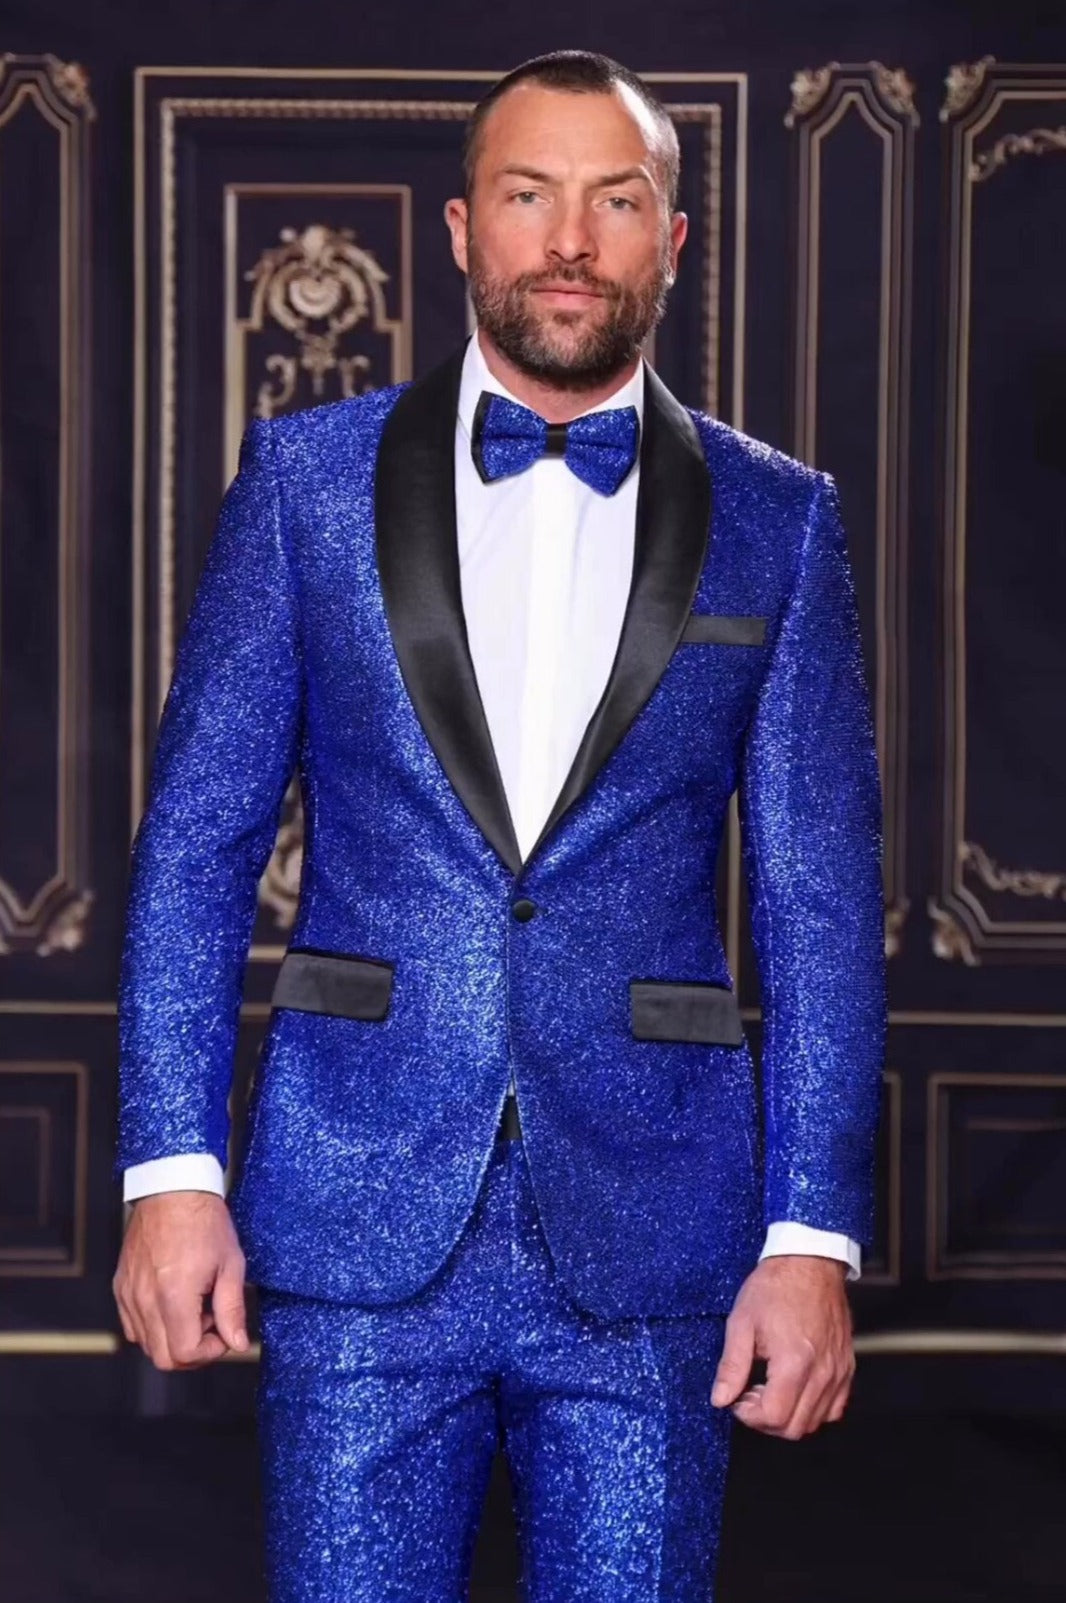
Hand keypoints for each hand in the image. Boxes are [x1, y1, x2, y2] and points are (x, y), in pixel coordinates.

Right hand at [112, 1191, 248, 1369]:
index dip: (210, 1352)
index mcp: (173, 1294)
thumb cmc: (203, 1221)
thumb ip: (232, 1309)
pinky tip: (174, 1302)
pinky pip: (133, 1326)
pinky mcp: (121, 1287)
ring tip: (194, 1307)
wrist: (173, 1189)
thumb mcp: (231, 1264)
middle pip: (163, 1358)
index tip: (223, 1333)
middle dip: (193, 1351)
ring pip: (146, 1345)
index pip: (185, 1353)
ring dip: (173, 1338)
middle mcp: (145, 1299)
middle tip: (211, 1323)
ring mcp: (129, 1294)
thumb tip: (237, 1343)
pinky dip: (154, 1326)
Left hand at [711, 1255, 853, 1437]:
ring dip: (789, 1417)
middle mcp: (822, 1372)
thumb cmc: (776, 1286)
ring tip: (770, 1389)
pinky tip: (796, 1389)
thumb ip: (732, 1365)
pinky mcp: (847, 1367)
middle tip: (750, 1395)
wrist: (810, 1262)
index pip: (773, 1416)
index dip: (749, 1415)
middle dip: (766, 1420)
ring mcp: (838, 1372)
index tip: (737, 1398)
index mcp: (794, 1362)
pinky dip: (814, 1409)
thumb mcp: (742, 1321)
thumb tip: (721, 1398)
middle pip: (795, 1427)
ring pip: (816, 1422)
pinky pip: (834, 1408)